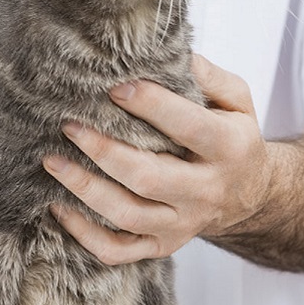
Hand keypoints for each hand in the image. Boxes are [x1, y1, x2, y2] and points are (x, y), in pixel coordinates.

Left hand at [43, 55, 272, 264]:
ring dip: (84, 189)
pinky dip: (83, 234)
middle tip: (69, 125)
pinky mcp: (163, 245)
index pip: (187, 126)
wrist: (250, 195)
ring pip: (127, 215)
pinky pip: (117, 250)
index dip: (150, 105)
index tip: (113, 87)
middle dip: (103, 150)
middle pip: (148, 177)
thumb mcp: (238, 100)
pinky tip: (58, 207)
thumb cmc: (233, 138)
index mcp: (228, 149)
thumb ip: (209, 76)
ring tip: (52, 161)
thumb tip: (173, 54)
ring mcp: (182, 224)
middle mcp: (205, 191)